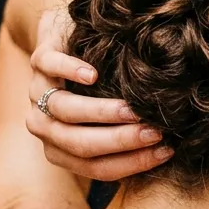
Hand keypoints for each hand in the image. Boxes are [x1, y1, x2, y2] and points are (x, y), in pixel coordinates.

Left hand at [26, 9, 172, 180]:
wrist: (66, 42)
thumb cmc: (102, 85)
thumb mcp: (111, 117)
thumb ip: (127, 136)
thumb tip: (170, 151)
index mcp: (61, 148)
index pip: (96, 167)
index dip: (132, 163)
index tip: (165, 151)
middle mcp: (45, 126)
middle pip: (78, 144)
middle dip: (119, 141)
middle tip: (153, 133)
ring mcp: (38, 93)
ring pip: (63, 110)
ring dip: (101, 112)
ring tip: (132, 109)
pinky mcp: (38, 61)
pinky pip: (48, 68)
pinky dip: (69, 72)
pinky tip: (93, 76)